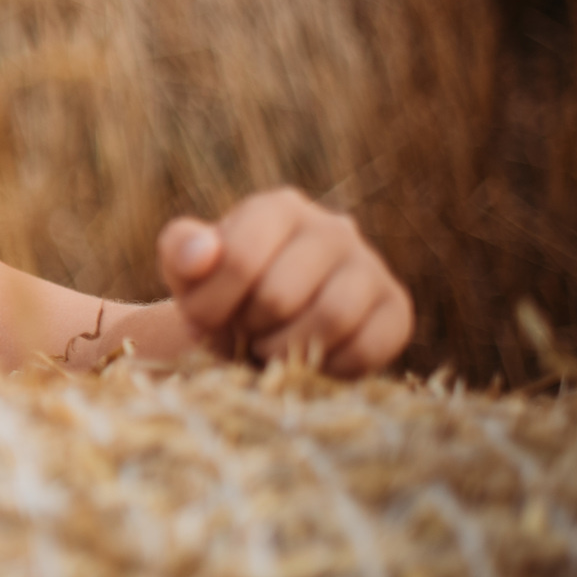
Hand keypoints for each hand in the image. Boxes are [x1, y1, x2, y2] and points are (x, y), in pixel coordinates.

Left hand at [158, 189, 411, 375]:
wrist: (264, 325)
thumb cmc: (221, 292)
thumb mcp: (187, 271)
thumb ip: (181, 251)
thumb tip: (204, 250)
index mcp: (277, 208)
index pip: (239, 259)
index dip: (210, 306)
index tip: (200, 320)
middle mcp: (332, 228)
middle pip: (281, 295)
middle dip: (247, 330)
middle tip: (239, 335)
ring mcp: (370, 266)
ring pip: (331, 318)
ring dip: (285, 352)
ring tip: (267, 350)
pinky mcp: (395, 308)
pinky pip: (367, 348)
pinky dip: (327, 368)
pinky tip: (307, 362)